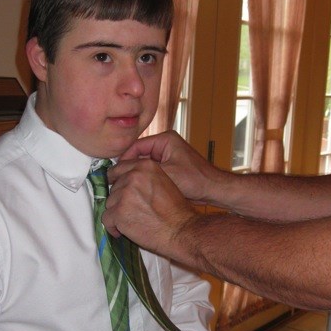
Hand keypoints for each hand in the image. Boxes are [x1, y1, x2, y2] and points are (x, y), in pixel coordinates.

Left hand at [102, 158, 198, 259]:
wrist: (180, 230)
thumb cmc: (175, 211)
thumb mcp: (163, 182)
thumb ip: (144, 177)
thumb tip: (124, 181)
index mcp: (144, 166)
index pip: (118, 169)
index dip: (117, 182)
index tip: (120, 191)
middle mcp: (133, 177)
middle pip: (113, 188)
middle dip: (120, 200)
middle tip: (134, 211)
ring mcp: (124, 194)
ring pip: (109, 203)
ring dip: (118, 213)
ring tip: (134, 220)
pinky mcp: (119, 212)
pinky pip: (106, 219)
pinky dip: (114, 227)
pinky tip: (126, 230)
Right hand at [109, 131, 223, 205]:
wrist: (215, 190)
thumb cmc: (196, 180)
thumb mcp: (166, 174)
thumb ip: (144, 170)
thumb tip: (122, 172)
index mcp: (165, 140)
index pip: (136, 147)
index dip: (123, 161)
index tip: (115, 174)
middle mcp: (165, 145)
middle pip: (138, 155)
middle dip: (129, 169)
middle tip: (116, 182)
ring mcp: (168, 156)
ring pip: (144, 165)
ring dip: (136, 175)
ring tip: (124, 187)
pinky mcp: (170, 167)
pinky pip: (151, 172)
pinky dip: (144, 180)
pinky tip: (137, 190)